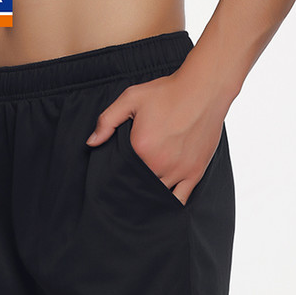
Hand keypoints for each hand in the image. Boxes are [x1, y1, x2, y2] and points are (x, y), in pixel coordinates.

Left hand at [85, 70, 225, 205]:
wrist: (203, 90)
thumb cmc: (168, 92)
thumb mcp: (131, 98)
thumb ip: (107, 120)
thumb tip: (91, 142)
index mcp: (141, 149)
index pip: (123, 174)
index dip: (119, 178)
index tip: (118, 179)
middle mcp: (159, 164)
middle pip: (140, 187)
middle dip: (134, 189)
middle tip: (129, 190)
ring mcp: (178, 171)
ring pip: (159, 196)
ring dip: (150, 198)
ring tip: (144, 196)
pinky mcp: (195, 172)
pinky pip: (181, 199)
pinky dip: (171, 204)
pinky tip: (164, 203)